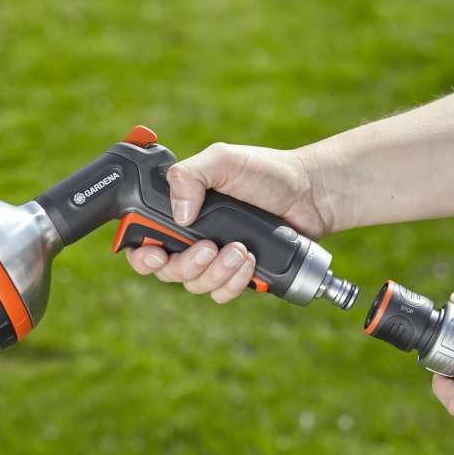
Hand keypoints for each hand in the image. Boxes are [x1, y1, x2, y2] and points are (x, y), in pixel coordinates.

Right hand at [125, 143, 329, 303]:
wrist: (311, 195)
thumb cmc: (267, 172)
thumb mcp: (223, 160)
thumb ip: (190, 175)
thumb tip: (178, 214)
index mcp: (178, 211)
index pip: (142, 241)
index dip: (142, 254)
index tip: (156, 253)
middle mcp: (191, 238)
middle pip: (166, 271)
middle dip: (186, 264)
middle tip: (209, 247)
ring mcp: (215, 260)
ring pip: (195, 285)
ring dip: (216, 272)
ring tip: (241, 250)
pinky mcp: (237, 275)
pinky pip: (221, 294)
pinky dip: (233, 283)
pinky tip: (250, 262)